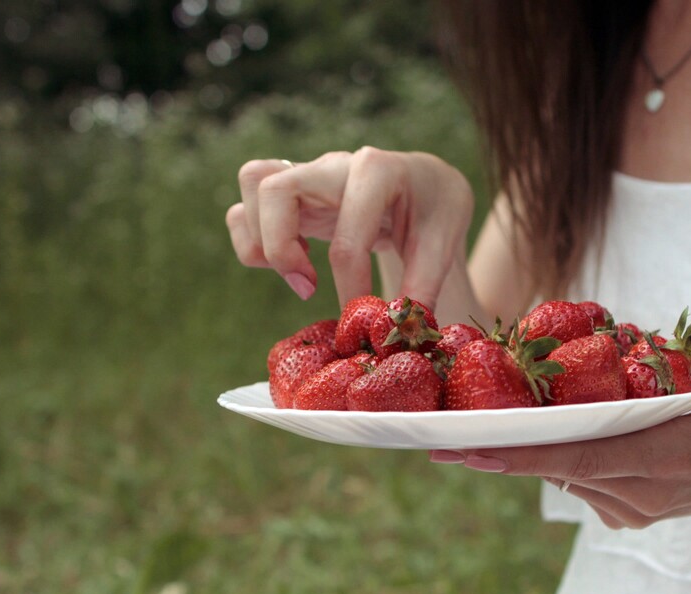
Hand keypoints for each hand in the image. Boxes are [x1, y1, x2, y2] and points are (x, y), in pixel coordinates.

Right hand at [225, 148, 474, 308]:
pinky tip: (294, 261)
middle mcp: (335, 165)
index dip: (350, 285)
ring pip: (253, 184)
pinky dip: (253, 238)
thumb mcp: (444, 241)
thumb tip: (395, 329)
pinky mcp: (292, 193)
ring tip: (299, 274)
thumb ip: (424, 285)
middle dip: (280, 248)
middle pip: (275, 189)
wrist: (426, 183)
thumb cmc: (435, 209)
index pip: (347, 234)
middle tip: (307, 288)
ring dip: (261, 239)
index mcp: (378, 170)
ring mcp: (308, 174)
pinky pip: (246, 204)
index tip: (359, 317)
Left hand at [430, 321, 690, 528]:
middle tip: (440, 433)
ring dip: (523, 451)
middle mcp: (641, 492)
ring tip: (475, 420)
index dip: (522, 455)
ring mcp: (631, 508)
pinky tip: (530, 432)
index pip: (579, 457)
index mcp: (666, 459)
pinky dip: (551, 456)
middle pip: (555, 467)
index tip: (470, 448)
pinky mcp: (625, 512)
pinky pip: (575, 479)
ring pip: (560, 474)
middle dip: (499, 451)